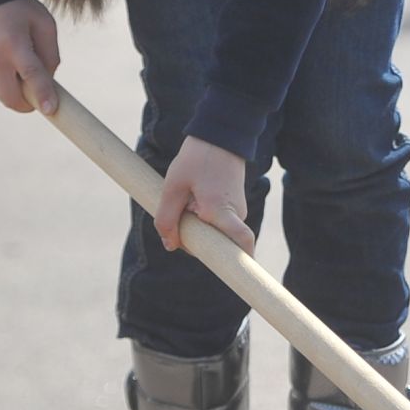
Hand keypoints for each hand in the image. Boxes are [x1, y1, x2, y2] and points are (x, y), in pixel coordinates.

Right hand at [0, 0, 59, 115]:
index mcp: (14, 43)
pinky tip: (10, 66)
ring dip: (17, 94)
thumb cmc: (22, 10)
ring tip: (23, 71)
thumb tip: (49, 84)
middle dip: (28, 104)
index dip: (42, 94)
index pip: (31, 74)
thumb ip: (50, 55)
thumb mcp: (45, 25)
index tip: (51, 110)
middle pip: (11, 96)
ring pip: (2, 95)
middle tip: (41, 97)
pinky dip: (6, 85)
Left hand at [155, 136, 255, 255]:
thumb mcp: (173, 187)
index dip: (240, 263)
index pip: (242, 244)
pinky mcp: (234, 204)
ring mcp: (237, 209)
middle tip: (179, 216)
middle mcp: (235, 214)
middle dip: (195, 241)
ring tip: (186, 198)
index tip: (233, 275)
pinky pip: (217, 221)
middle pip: (217, 244)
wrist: (218, 134)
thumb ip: (167, 219)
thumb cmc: (196, 159)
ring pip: (215, 232)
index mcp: (221, 211)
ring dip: (197, 226)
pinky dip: (202, 217)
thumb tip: (170, 245)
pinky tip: (192, 196)